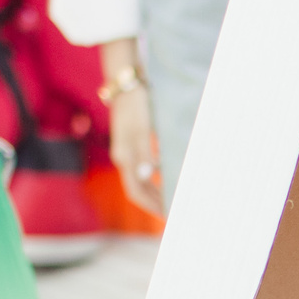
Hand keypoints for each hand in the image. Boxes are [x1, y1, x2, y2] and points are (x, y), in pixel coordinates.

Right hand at [108, 83, 163, 216]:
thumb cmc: (136, 105)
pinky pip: (145, 166)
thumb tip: (146, 176)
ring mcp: (127, 149)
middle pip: (138, 189)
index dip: (151, 206)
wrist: (126, 82)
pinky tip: (169, 174)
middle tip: (174, 211)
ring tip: (174, 198)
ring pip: (141, 179)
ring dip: (156, 190)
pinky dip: (157, 175)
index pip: (135, 192)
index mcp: (124, 157)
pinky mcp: (133, 140)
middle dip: (155, 202)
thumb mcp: (142, 129)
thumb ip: (143, 153)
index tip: (168, 216)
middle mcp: (124, 157)